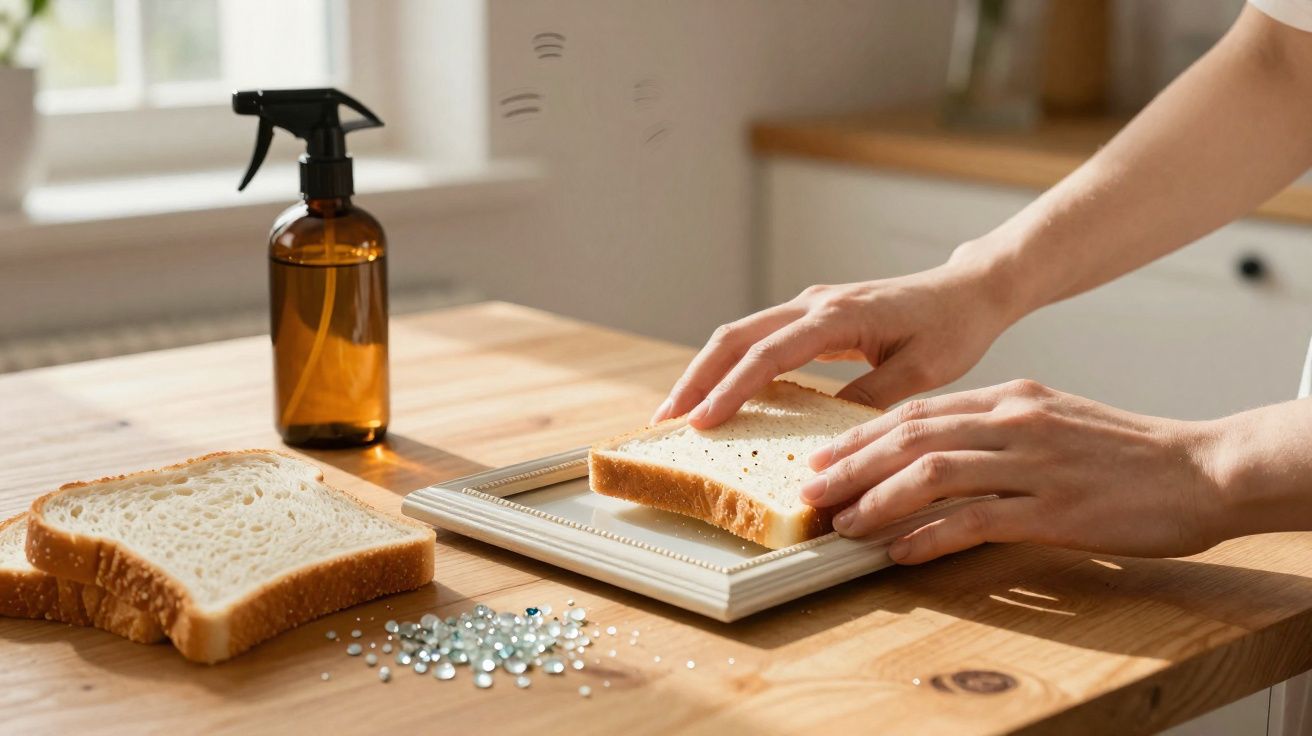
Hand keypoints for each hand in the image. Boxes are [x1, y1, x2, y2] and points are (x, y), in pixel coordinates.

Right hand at [652, 255, 1018, 427]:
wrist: (968, 291)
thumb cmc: (952, 328)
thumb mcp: (921, 372)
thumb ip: (870, 398)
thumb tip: (826, 436)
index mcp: (837, 315)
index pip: (768, 354)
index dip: (731, 389)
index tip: (703, 423)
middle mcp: (813, 305)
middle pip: (734, 337)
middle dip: (696, 378)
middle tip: (666, 421)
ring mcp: (808, 307)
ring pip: (739, 335)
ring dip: (706, 372)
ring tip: (679, 413)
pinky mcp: (810, 318)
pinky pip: (758, 340)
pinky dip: (730, 366)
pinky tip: (718, 396)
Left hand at [800, 379, 1225, 563]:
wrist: (1202, 470)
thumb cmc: (1124, 454)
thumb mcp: (1052, 420)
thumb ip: (994, 429)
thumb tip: (933, 452)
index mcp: (1011, 397)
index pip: (917, 411)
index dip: (861, 436)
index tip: (824, 457)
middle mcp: (1015, 421)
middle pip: (911, 436)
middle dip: (851, 465)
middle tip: (811, 491)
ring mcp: (1034, 463)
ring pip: (933, 473)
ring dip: (877, 500)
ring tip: (842, 524)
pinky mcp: (1055, 509)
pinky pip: (975, 520)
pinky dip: (930, 536)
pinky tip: (900, 552)